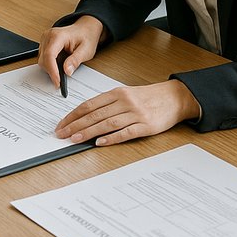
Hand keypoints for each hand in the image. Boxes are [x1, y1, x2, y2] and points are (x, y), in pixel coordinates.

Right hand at [38, 14, 103, 87]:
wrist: (85, 29)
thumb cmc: (86, 37)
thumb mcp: (86, 50)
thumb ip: (75, 60)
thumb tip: (67, 71)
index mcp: (58, 35)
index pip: (49, 55)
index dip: (52, 70)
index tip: (58, 82)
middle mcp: (48, 36)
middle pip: (43, 59)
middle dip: (52, 71)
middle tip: (62, 81)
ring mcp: (44, 39)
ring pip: (41, 60)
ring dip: (50, 68)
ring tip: (62, 70)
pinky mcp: (44, 43)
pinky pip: (43, 58)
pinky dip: (50, 65)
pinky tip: (59, 65)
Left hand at [54, 79, 201, 145]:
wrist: (174, 97)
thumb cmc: (147, 97)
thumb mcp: (125, 94)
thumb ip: (107, 104)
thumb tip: (85, 116)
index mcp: (116, 93)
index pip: (89, 105)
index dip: (73, 115)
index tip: (62, 124)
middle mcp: (124, 102)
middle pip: (95, 114)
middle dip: (75, 125)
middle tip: (62, 134)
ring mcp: (135, 114)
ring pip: (107, 123)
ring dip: (88, 132)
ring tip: (75, 139)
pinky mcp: (146, 126)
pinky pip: (126, 133)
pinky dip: (111, 138)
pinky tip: (99, 143)